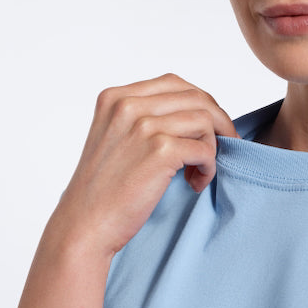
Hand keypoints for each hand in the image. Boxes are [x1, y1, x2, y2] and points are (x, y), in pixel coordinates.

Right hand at [51, 74, 238, 257]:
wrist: (85, 224)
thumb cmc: (103, 190)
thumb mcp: (115, 139)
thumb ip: (144, 119)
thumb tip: (194, 115)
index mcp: (115, 97)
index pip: (173, 83)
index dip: (200, 103)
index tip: (209, 126)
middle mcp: (128, 105)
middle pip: (195, 97)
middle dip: (218, 121)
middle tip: (222, 146)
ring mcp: (144, 126)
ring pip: (205, 121)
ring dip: (212, 148)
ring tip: (198, 173)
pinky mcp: (160, 150)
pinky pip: (206, 149)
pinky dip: (209, 168)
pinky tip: (194, 183)